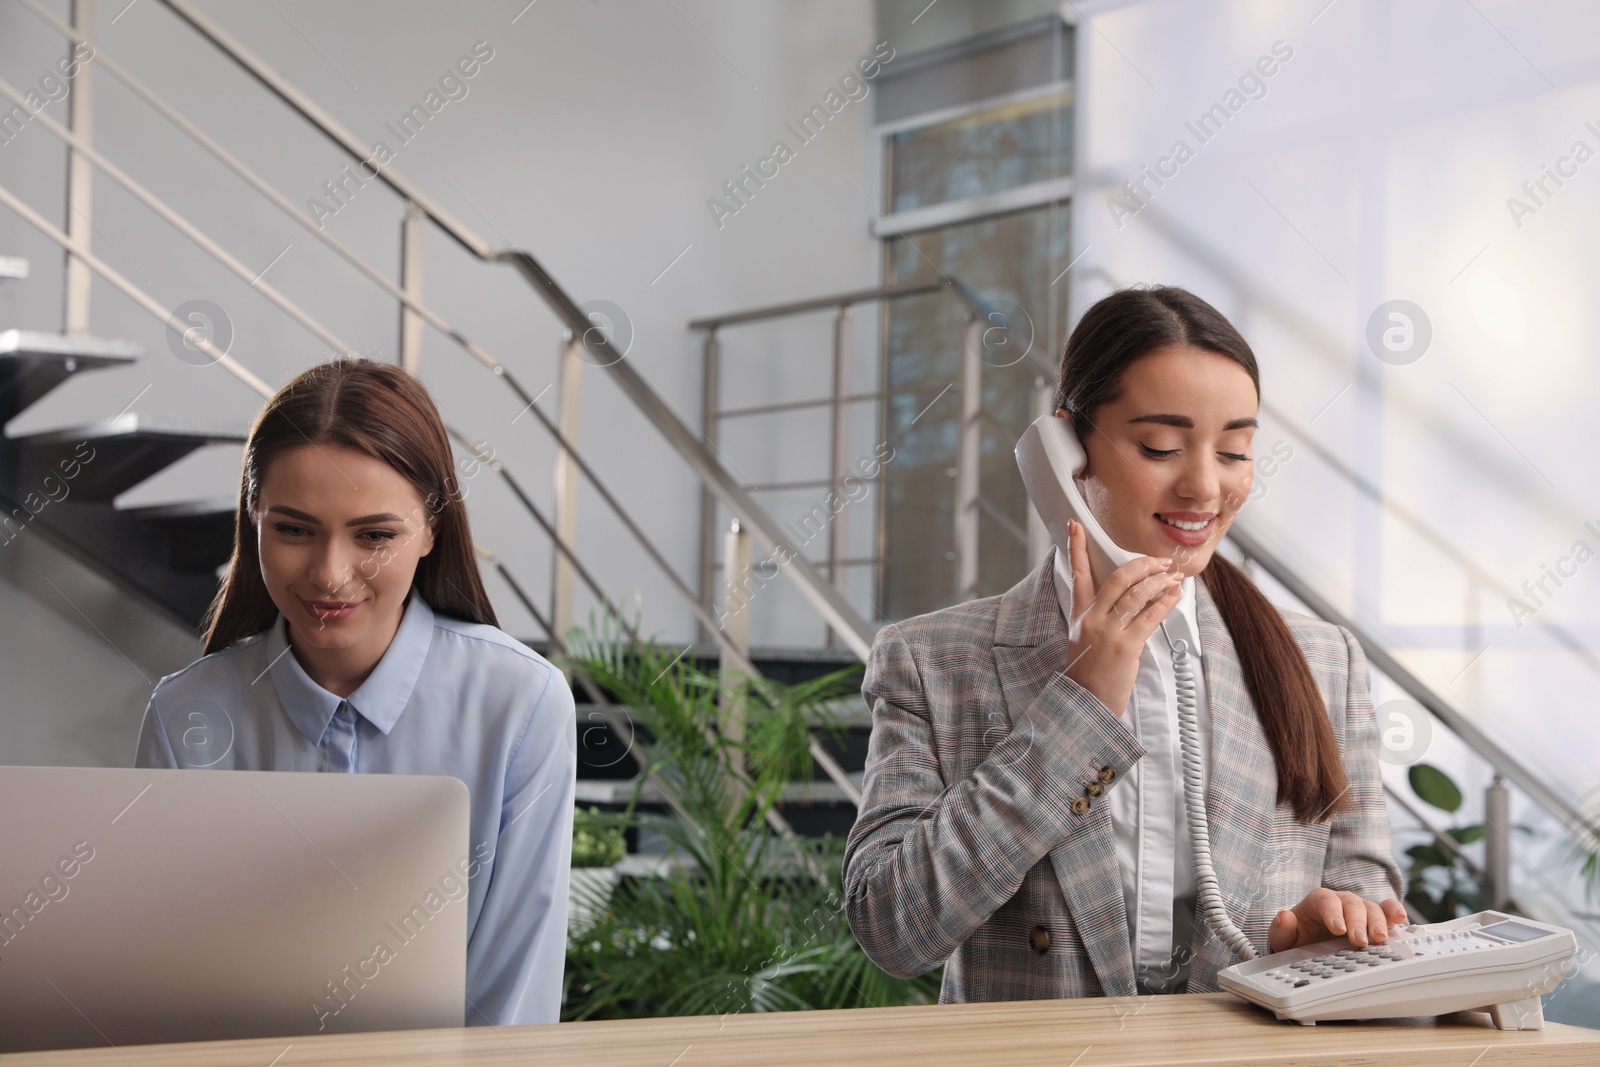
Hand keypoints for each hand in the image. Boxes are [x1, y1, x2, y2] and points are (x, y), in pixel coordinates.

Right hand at [1063, 518, 1183, 716]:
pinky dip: (1166, 601)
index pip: (1077, 573)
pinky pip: (1150, 615)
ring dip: (1159, 580)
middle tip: (1160, 560)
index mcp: (1080, 614)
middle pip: (1117, 577)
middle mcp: (1092, 618)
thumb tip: (1126, 596)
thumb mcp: (1083, 638)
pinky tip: (1175, 594)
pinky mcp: (1126, 646)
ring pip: (1136, 593)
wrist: (1087, 702)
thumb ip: (1099, 615)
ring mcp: (1108, 631)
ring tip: (1173, 575)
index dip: (1076, 547)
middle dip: (1142, 564)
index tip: (1076, 525)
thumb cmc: (1089, 672)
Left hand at [1268, 888, 1408, 951]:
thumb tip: (1284, 916)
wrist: (1309, 946)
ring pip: (1371, 908)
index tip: (1338, 929)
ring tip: (1379, 939)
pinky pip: (1387, 911)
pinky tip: (1401, 919)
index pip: (1326, 900)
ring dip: (1378, 922)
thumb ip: (1281, 928)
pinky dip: (1395, 912)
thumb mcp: (1283, 937)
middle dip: (1357, 922)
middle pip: (1352, 904)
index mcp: (1318, 901)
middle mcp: (1340, 902)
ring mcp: (1359, 910)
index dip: (1333, 913)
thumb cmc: (1298, 938)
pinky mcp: (1373, 921)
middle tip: (1360, 941)